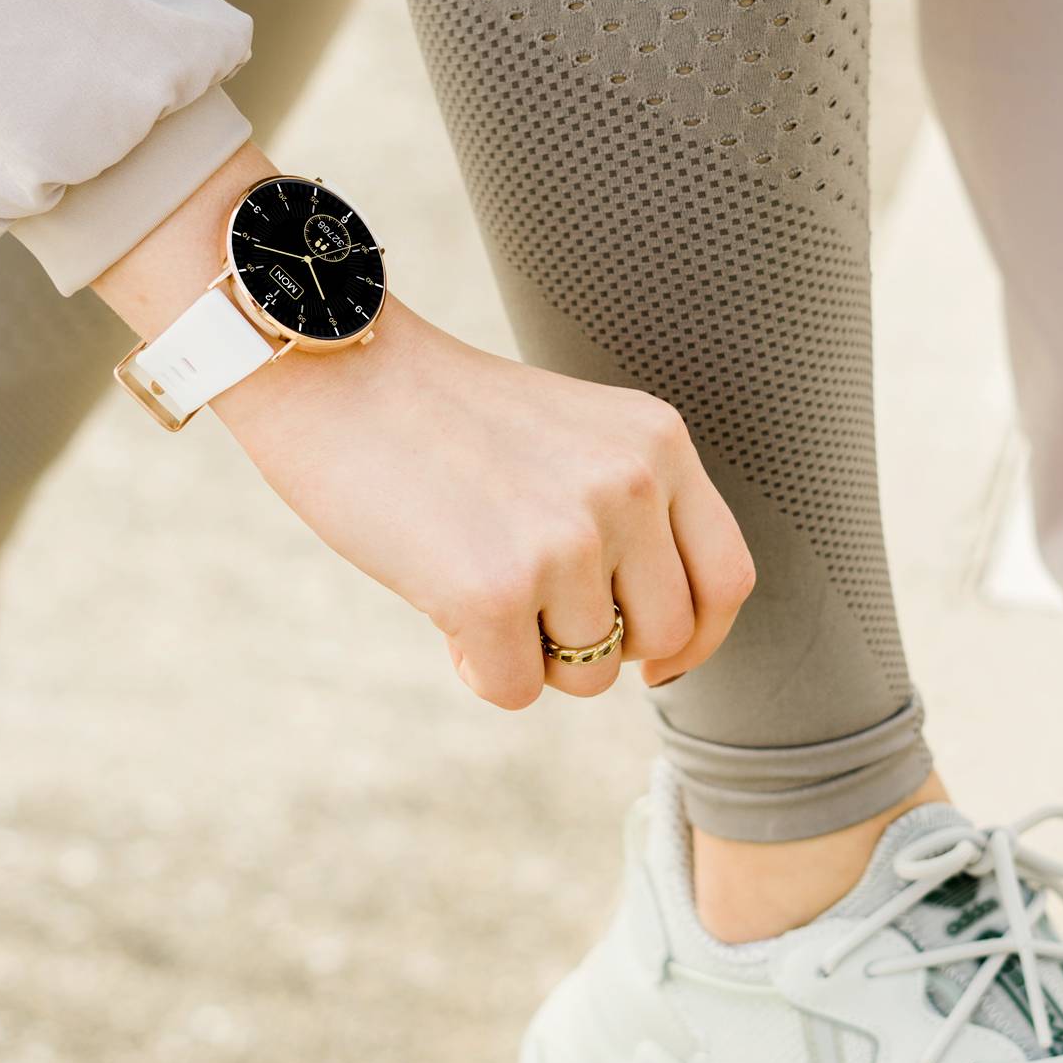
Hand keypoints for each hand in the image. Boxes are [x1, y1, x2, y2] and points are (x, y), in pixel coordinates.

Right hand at [95, 145, 755, 706]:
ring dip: (535, 656)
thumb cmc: (448, 418)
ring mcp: (566, 538)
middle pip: (665, 638)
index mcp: (658, 443)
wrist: (334, 372)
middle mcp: (627, 487)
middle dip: (605, 651)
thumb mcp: (577, 437)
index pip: (727, 576)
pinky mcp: (494, 589)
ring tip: (479, 587)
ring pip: (591, 675)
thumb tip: (663, 648)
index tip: (657, 661)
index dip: (700, 637)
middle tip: (539, 614)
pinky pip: (515, 690)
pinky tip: (442, 607)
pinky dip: (477, 668)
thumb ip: (634, 513)